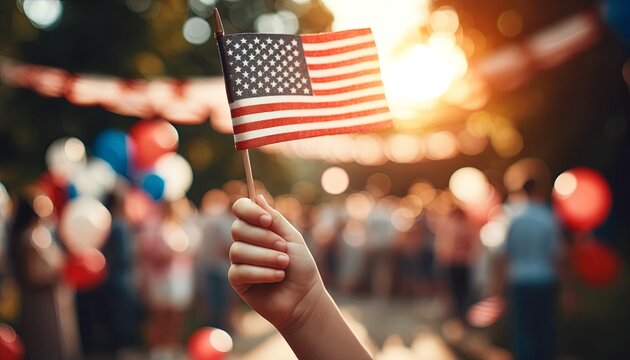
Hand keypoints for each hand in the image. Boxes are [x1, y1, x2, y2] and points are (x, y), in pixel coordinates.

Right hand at [229, 195, 323, 329]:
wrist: (304, 297)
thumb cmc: (301, 267)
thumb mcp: (292, 238)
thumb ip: (275, 219)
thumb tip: (257, 196)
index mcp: (258, 228)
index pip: (240, 209)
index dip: (249, 211)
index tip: (267, 220)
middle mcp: (245, 242)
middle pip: (238, 228)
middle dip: (263, 238)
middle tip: (284, 248)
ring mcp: (239, 261)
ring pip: (238, 250)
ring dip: (266, 257)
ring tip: (284, 265)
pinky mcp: (237, 281)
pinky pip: (240, 271)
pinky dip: (262, 273)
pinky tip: (278, 277)